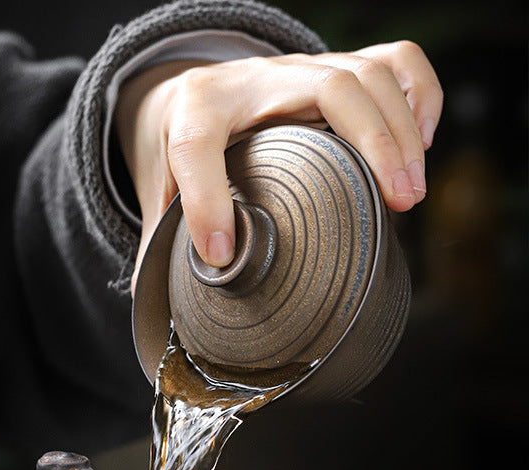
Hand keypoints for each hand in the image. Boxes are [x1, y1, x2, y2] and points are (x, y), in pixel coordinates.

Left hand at [115, 41, 442, 291]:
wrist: (189, 93)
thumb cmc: (178, 144)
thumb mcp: (158, 187)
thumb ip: (159, 237)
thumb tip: (154, 300)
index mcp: (193, 114)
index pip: (195, 148)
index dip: (206, 202)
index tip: (222, 254)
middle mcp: (251, 83)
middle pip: (328, 88)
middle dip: (372, 145)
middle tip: (395, 206)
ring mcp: (297, 73)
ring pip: (367, 74)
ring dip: (401, 132)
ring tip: (409, 194)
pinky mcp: (330, 72)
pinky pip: (392, 61)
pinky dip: (419, 94)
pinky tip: (421, 141)